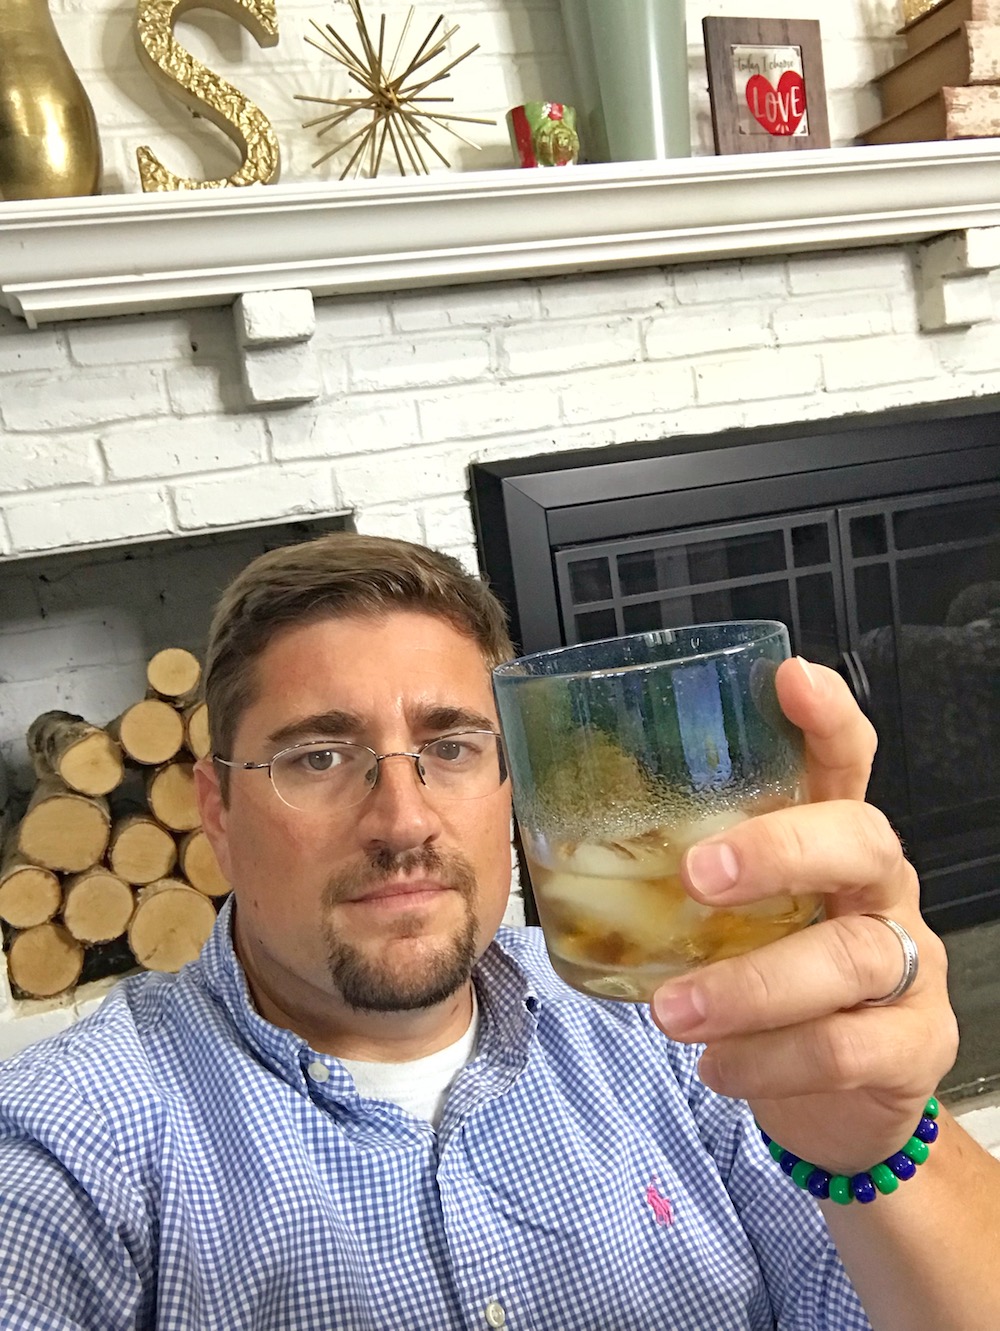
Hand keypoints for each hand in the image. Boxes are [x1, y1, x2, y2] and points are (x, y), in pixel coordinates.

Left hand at [650, 657, 957, 1174]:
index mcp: (830, 840)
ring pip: (848, 955)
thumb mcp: (729, 915)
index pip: (844, 760)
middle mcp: (877, 888)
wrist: (833, 1099)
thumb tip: (551, 826)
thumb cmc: (765, 976)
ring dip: (751, 984)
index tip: (789, 678)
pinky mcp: (911, 1043)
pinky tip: (719, 1064)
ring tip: (674, 1011)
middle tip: (697, 877)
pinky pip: (848, 1047)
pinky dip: (771, 1058)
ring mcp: (906, 963)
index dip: (826, 717)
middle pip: (860, 839)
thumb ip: (676, 873)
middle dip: (778, 850)